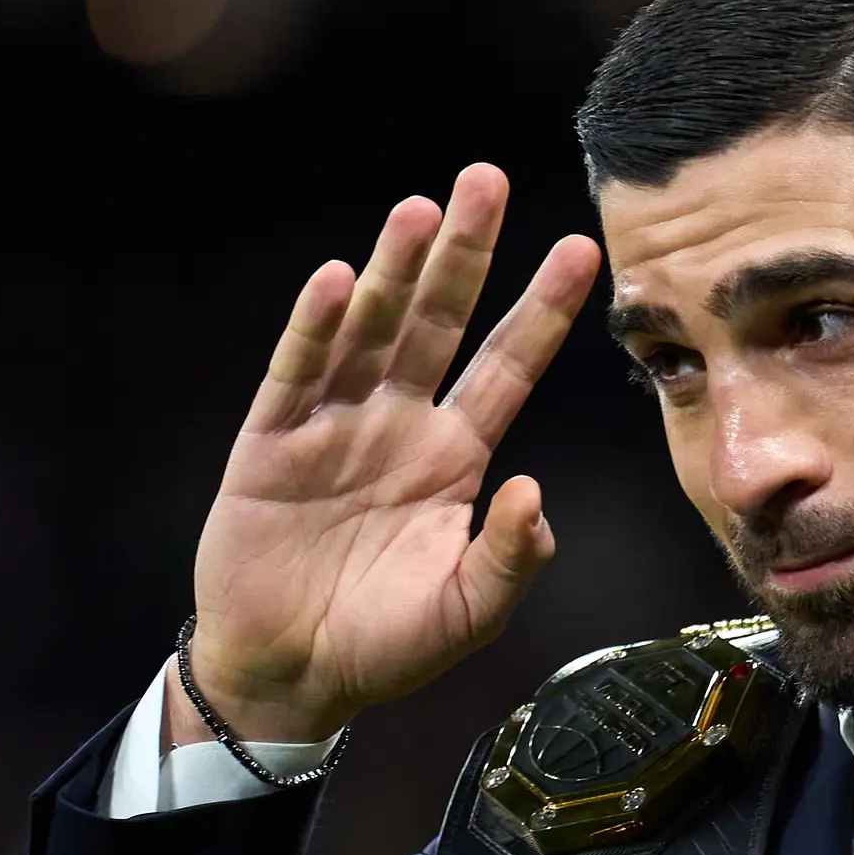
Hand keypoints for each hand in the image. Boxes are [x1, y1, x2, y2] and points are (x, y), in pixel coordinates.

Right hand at [184, 164, 602, 741]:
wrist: (289, 675)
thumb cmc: (384, 646)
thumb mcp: (466, 612)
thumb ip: (509, 559)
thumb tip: (534, 495)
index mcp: (454, 458)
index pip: (506, 366)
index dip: (541, 310)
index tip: (582, 250)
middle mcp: (398, 424)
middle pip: (439, 322)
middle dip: (464, 253)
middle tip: (484, 179)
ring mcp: (334, 426)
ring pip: (370, 330)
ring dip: (393, 271)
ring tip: (420, 210)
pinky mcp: (271, 444)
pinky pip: (297, 374)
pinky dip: (315, 329)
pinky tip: (335, 281)